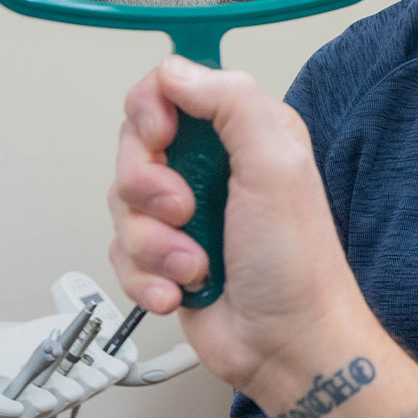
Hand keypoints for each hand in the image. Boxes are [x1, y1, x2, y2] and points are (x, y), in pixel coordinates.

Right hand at [107, 57, 379, 394]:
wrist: (287, 346)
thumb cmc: (297, 265)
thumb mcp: (276, 166)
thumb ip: (231, 103)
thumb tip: (176, 70)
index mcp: (243, 130)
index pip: (169, 88)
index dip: (152, 110)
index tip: (162, 139)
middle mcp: (211, 165)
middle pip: (133, 145)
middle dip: (149, 187)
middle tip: (186, 211)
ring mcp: (184, 212)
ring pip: (121, 204)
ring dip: (155, 243)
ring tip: (196, 264)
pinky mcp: (164, 256)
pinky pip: (120, 253)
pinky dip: (148, 277)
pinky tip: (183, 290)